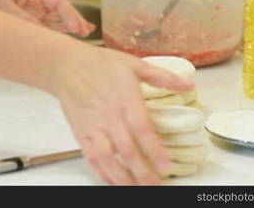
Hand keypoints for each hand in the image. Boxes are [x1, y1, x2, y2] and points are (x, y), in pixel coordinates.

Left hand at [0, 0, 94, 36]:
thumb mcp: (6, 10)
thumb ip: (24, 19)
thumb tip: (42, 32)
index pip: (58, 3)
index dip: (69, 14)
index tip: (74, 26)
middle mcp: (38, 3)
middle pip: (62, 10)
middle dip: (75, 20)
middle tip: (85, 32)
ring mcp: (37, 13)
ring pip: (60, 19)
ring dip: (73, 25)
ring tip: (86, 33)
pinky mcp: (34, 23)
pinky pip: (52, 26)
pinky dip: (63, 31)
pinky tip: (74, 33)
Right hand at [49, 45, 193, 184]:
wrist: (66, 66)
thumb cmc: (100, 64)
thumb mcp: (133, 64)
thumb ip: (161, 76)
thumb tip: (187, 84)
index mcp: (124, 98)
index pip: (141, 128)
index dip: (153, 149)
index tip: (166, 166)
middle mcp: (108, 116)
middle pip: (126, 149)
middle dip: (142, 172)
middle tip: (156, 186)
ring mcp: (93, 127)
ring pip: (107, 159)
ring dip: (122, 178)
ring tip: (136, 189)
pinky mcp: (81, 134)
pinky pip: (91, 158)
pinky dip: (102, 173)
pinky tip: (114, 182)